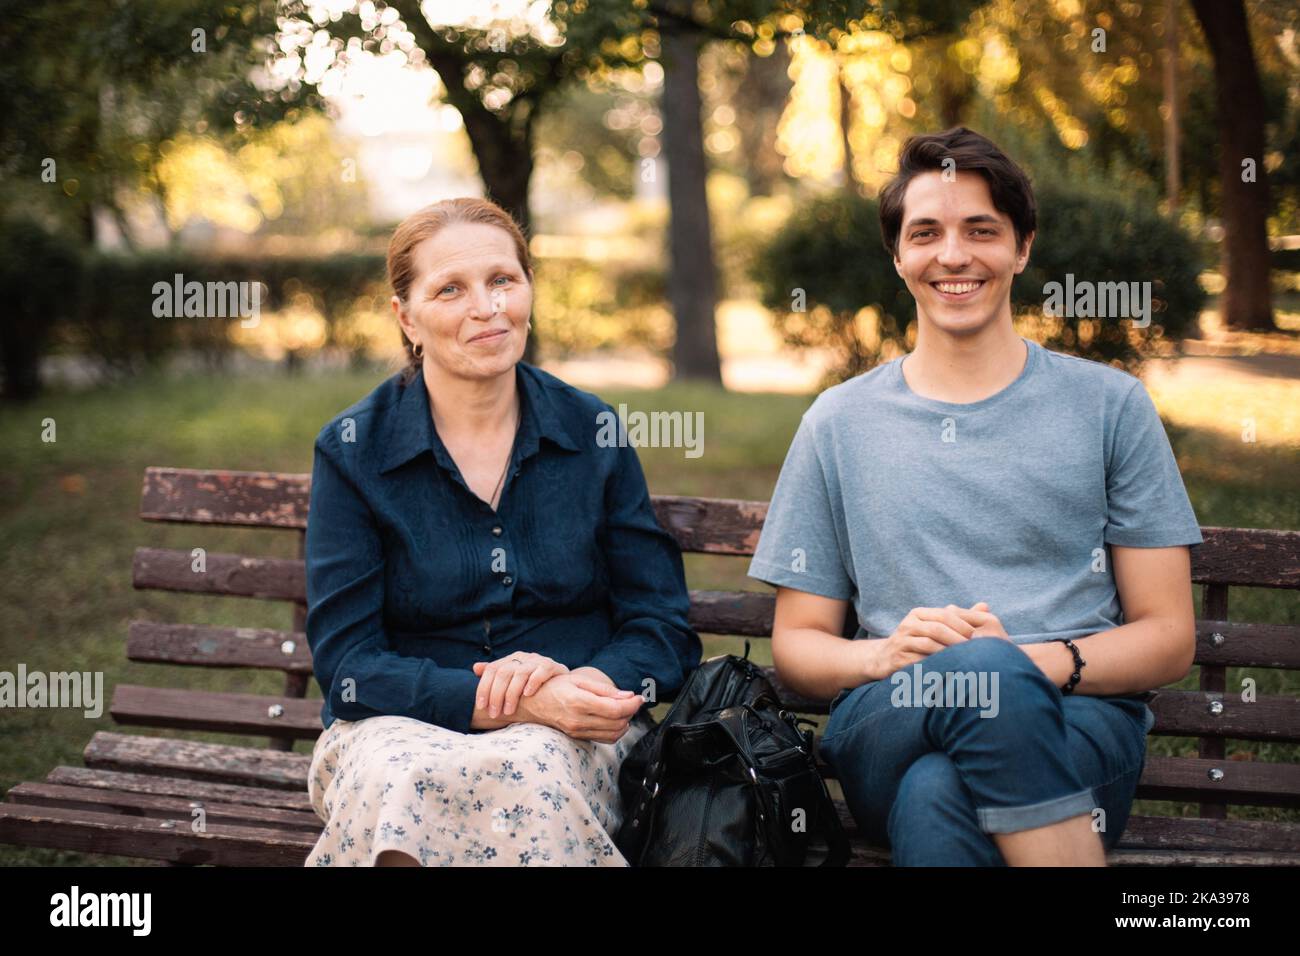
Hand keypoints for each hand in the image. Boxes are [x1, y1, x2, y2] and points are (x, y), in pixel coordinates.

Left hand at [472, 652, 568, 718]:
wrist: (562, 683)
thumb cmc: (533, 684)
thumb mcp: (514, 679)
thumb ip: (496, 675)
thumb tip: (475, 668)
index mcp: (511, 659)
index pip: (492, 669)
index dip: (484, 687)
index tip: (481, 706)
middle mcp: (523, 657)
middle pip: (504, 672)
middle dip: (496, 695)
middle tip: (494, 713)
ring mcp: (538, 661)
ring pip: (520, 673)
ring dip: (512, 694)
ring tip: (508, 710)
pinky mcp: (553, 666)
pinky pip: (541, 671)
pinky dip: (533, 682)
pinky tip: (527, 695)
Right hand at [513, 672, 642, 742]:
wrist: (531, 703)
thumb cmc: (555, 687)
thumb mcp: (579, 680)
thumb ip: (604, 690)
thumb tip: (629, 696)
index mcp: (579, 702)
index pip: (615, 709)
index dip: (632, 705)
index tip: (640, 697)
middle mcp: (579, 720)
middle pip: (617, 723)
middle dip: (631, 712)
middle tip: (633, 701)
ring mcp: (578, 731)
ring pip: (613, 734)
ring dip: (625, 723)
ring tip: (625, 709)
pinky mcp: (577, 737)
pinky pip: (604, 739)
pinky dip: (615, 731)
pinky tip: (615, 720)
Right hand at [864, 602, 1008, 681]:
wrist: (884, 659)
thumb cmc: (917, 642)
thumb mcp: (934, 625)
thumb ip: (958, 618)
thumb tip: (985, 606)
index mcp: (918, 614)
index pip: (944, 615)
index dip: (963, 625)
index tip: (980, 636)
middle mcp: (908, 624)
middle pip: (937, 628)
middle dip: (958, 638)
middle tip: (976, 649)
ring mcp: (901, 641)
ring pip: (928, 644)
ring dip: (949, 652)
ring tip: (965, 659)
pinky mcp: (898, 659)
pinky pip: (919, 661)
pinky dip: (936, 665)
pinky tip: (949, 669)